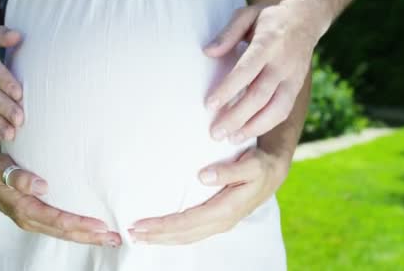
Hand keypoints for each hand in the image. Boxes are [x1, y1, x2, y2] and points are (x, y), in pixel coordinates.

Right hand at [0, 152, 122, 246]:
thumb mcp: (0, 169)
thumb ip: (18, 177)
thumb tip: (42, 186)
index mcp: (24, 210)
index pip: (58, 221)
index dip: (80, 225)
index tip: (102, 225)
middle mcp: (31, 220)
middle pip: (66, 233)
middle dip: (91, 237)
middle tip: (117, 238)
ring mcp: (35, 220)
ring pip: (66, 233)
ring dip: (88, 236)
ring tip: (112, 238)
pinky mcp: (39, 216)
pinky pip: (62, 227)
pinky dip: (79, 230)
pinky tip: (93, 230)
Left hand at [128, 148, 288, 243]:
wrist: (273, 171)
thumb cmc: (260, 165)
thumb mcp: (251, 165)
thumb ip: (228, 171)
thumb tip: (203, 176)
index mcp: (226, 210)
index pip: (187, 222)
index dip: (163, 225)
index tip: (141, 224)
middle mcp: (221, 221)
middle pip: (183, 234)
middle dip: (156, 236)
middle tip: (130, 233)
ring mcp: (219, 223)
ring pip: (186, 237)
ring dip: (162, 238)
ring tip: (140, 236)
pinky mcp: (217, 220)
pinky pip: (192, 233)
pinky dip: (173, 235)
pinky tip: (161, 232)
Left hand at [203, 3, 319, 142]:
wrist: (307, 18)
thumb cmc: (269, 18)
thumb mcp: (247, 15)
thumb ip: (227, 33)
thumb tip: (208, 52)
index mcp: (268, 43)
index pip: (246, 70)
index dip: (228, 89)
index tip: (209, 105)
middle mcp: (283, 63)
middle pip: (259, 95)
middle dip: (236, 117)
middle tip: (214, 132)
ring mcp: (293, 78)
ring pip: (275, 109)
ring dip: (251, 127)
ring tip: (229, 139)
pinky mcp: (297, 88)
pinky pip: (282, 111)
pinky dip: (264, 126)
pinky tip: (246, 133)